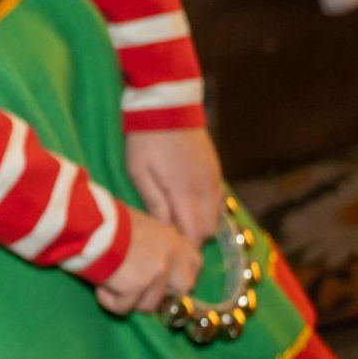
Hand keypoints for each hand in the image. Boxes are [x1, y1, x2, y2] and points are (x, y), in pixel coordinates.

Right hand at [94, 210, 202, 316]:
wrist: (87, 225)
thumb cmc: (106, 224)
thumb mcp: (141, 228)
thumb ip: (154, 248)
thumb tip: (153, 270)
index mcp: (173, 238)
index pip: (195, 264)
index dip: (179, 278)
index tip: (164, 283)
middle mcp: (172, 255)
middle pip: (182, 290)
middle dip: (161, 296)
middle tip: (137, 292)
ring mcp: (157, 271)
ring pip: (149, 305)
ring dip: (128, 300)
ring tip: (110, 283)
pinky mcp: (137, 285)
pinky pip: (124, 308)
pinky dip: (109, 301)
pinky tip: (100, 286)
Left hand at [126, 127, 226, 247]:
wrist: (168, 106)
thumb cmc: (145, 140)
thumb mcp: (140, 173)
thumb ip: (155, 204)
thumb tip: (165, 231)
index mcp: (186, 192)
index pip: (194, 234)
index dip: (184, 247)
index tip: (169, 251)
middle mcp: (206, 188)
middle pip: (208, 230)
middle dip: (192, 239)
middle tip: (170, 240)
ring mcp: (214, 178)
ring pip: (215, 216)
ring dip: (199, 224)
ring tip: (176, 222)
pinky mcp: (217, 170)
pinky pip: (217, 200)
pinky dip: (205, 209)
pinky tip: (186, 205)